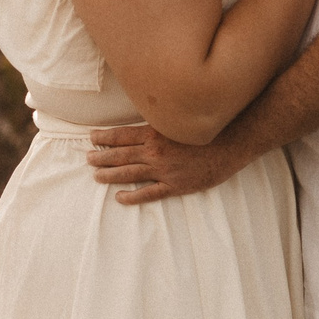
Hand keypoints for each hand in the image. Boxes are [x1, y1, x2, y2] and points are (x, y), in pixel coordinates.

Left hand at [86, 123, 251, 204]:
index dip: (104, 137)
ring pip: (129, 173)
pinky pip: (149, 193)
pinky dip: (133, 196)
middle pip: (121, 154)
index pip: (121, 135)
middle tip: (87, 159)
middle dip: (101, 157)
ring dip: (110, 175)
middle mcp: (156, 151)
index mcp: (155, 133)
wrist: (231, 143)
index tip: (91, 138)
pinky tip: (120, 198)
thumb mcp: (179, 120)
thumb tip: (144, 121)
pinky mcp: (175, 185)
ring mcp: (164, 170)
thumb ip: (160, 123)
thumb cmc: (207, 129)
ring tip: (97, 176)